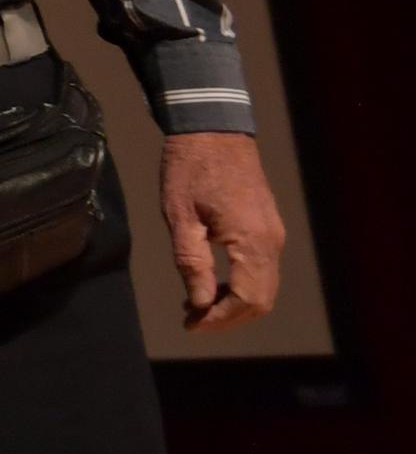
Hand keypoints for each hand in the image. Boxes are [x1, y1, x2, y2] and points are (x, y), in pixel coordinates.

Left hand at [162, 130, 284, 329]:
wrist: (213, 129)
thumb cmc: (190, 168)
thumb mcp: (180, 216)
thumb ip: (191, 262)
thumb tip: (199, 302)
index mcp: (251, 242)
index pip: (246, 300)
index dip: (219, 319)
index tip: (190, 324)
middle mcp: (271, 242)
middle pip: (261, 300)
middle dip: (228, 317)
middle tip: (192, 319)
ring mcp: (273, 235)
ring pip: (264, 287)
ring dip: (234, 303)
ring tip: (196, 304)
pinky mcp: (267, 227)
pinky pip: (261, 269)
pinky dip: (240, 285)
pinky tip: (211, 283)